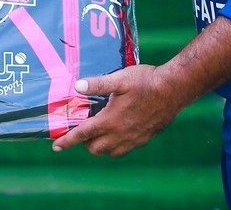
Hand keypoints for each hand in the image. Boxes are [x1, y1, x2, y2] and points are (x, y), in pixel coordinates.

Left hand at [51, 65, 179, 156]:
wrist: (173, 90)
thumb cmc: (146, 82)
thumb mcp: (120, 79)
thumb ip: (98, 84)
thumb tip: (77, 86)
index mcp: (110, 121)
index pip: (83, 134)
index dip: (67, 140)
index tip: (56, 146)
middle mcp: (120, 134)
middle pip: (95, 148)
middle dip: (84, 143)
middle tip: (82, 131)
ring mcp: (133, 139)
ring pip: (110, 152)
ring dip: (100, 146)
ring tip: (98, 133)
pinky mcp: (144, 139)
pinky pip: (124, 150)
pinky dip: (115, 146)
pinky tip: (117, 134)